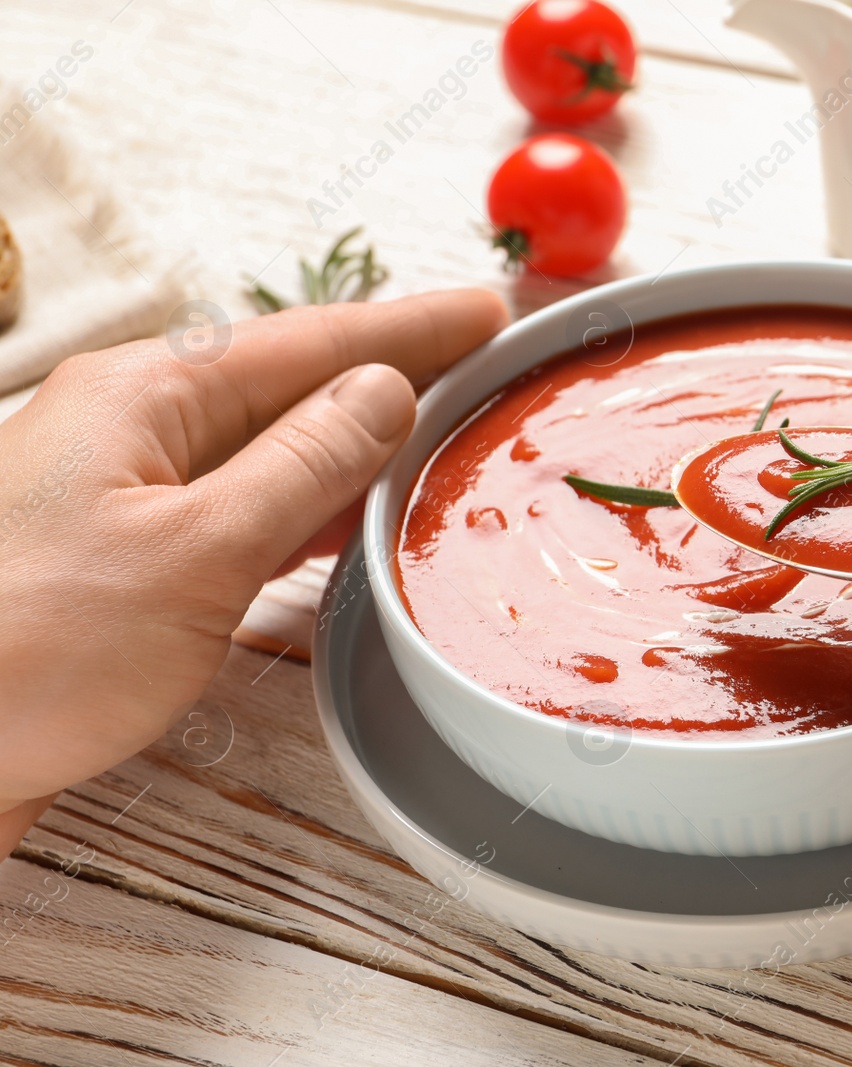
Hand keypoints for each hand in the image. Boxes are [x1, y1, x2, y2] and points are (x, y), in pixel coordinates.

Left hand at [0, 290, 506, 855]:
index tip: (484, 314)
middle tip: (481, 368)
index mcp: (144, 397)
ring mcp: (125, 495)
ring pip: (270, 449)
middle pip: (292, 385)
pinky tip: (349, 521)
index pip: (309, 342)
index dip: (410, 328)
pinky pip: (241, 509)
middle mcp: (133, 430)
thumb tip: (384, 394)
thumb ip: (303, 467)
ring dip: (357, 444)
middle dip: (391, 373)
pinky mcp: (124, 563)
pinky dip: (310, 508)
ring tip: (439, 435)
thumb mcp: (195, 552)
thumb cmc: (23, 652)